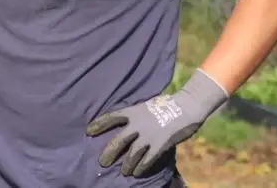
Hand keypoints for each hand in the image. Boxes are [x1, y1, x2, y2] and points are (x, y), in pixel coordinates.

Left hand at [86, 69, 228, 176]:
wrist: (187, 106)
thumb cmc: (167, 104)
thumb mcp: (146, 105)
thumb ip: (136, 115)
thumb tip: (128, 124)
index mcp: (133, 111)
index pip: (111, 117)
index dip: (99, 124)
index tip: (88, 132)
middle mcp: (138, 124)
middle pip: (119, 140)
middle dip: (109, 152)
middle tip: (102, 162)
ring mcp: (149, 135)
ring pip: (132, 153)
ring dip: (126, 164)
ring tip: (123, 172)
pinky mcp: (160, 144)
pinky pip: (148, 159)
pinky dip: (141, 167)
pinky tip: (137, 173)